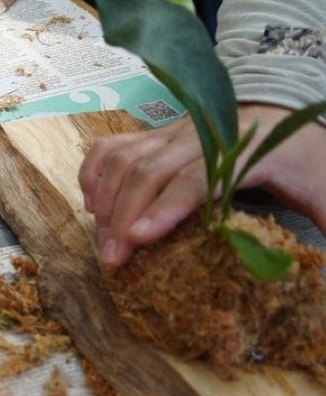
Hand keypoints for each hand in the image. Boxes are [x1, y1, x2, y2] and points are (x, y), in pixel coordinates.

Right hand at [79, 105, 325, 267]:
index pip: (198, 175)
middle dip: (123, 215)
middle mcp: (204, 134)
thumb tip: (324, 278)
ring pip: (126, 157)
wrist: (293, 118)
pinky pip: (114, 146)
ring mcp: (176, 131)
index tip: (138, 240)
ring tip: (104, 242)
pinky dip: (95, 173)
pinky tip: (93, 205)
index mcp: (250, 149)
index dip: (165, 207)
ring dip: (106, 200)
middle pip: (150, 168)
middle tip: (113, 260)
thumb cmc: (310, 165)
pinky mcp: (158, 135)